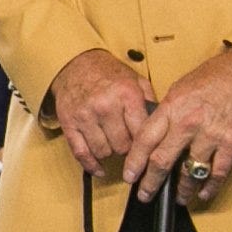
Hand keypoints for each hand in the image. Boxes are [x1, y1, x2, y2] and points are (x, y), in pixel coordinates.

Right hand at [49, 48, 150, 177]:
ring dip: (110, 152)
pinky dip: (91, 165)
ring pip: (103, 152)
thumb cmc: (108, 74)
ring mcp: (85, 116)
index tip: (147, 148)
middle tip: (127, 142)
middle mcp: (106, 106)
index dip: (146, 144)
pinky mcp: (69, 124)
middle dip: (127, 148)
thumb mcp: (136, 80)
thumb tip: (163, 127)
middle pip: (123, 146)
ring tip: (112, 143)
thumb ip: (150, 101)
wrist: (76, 63)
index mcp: (126, 94)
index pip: (142, 133)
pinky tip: (100, 168)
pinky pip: (81, 153)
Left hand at [124, 47, 231, 206]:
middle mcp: (189, 122)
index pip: (145, 140)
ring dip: (182, 190)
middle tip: (145, 195)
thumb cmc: (215, 76)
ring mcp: (212, 134)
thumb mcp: (180, 88)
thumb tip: (153, 136)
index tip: (130, 176)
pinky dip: (209, 187)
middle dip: (151, 183)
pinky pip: (218, 173)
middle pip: (162, 161)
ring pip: (190, 173)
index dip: (134, 162)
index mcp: (173, 107)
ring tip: (178, 197)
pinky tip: (203, 194)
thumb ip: (166, 113)